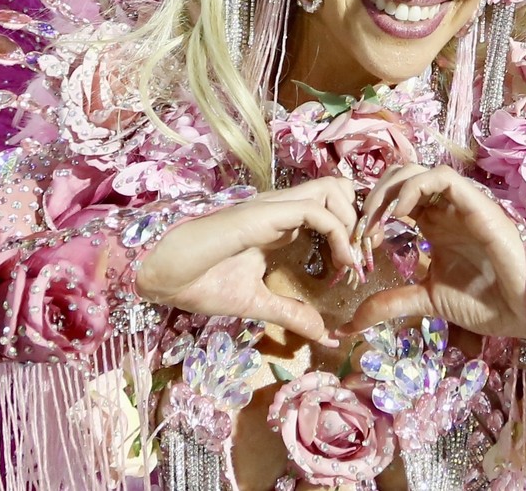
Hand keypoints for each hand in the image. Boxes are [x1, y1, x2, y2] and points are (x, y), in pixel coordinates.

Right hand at [134, 177, 361, 346]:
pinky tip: (343, 264)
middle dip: (360, 219)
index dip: (351, 231)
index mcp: (280, 225)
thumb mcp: (257, 304)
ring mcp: (275, 208)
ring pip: (334, 189)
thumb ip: (292, 315)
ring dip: (352, 221)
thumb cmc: (201, 283)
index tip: (355, 270)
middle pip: (339, 188)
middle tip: (361, 258)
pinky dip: (339, 233)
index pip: (330, 208)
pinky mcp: (266, 213)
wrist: (164, 275)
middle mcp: (282, 209)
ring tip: (353, 259)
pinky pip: (317, 211)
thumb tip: (325, 337)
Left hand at [341, 164, 525, 339]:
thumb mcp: (426, 301)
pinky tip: (400, 214)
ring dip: (389, 190)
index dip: (369, 212)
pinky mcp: (475, 202)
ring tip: (377, 220)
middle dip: (373, 197)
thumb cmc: (483, 302)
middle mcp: (444, 209)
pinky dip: (414, 188)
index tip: (354, 241)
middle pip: (399, 178)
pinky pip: (442, 177)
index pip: (393, 199)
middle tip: (360, 228)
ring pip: (417, 170)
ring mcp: (459, 203)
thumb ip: (392, 303)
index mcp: (432, 225)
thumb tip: (351, 323)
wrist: (521, 311)